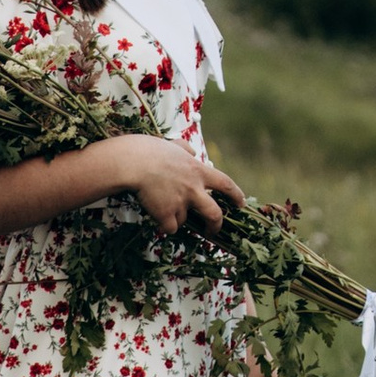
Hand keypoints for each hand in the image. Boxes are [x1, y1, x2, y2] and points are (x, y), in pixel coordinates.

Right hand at [98, 133, 243, 234]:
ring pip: (184, 220)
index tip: (241, 203)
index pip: (226, 184)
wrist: (134, 163)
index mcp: (198, 171)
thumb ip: (185, 149)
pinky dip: (164, 224)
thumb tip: (191, 151)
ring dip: (176, 217)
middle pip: (214, 214)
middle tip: (212, 230)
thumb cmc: (150, 151)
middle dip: (215, 225)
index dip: (236, 195)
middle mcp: (194, 188)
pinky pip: (170, 227)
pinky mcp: (166, 214)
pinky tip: (155, 213)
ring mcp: (181, 203)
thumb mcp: (174, 145)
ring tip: (160, 203)